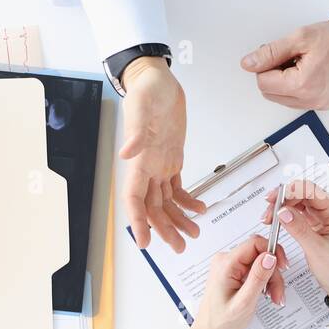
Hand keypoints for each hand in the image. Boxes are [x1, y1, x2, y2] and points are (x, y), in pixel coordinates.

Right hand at [119, 58, 205, 251]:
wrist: (158, 80)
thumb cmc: (147, 91)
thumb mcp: (141, 108)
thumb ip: (136, 133)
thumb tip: (127, 154)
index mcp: (139, 161)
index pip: (134, 199)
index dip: (138, 222)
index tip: (145, 242)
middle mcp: (147, 167)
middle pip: (154, 208)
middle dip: (165, 230)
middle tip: (180, 248)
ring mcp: (159, 165)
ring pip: (167, 202)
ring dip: (179, 220)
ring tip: (194, 235)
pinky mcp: (172, 159)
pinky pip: (178, 187)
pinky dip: (188, 201)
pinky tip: (200, 210)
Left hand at [175, 236, 288, 328]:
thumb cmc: (221, 323)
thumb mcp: (244, 302)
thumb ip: (258, 278)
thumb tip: (270, 256)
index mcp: (226, 264)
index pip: (255, 243)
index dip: (273, 251)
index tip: (283, 267)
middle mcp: (225, 261)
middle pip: (260, 254)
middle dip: (273, 273)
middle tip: (278, 293)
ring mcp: (229, 266)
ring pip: (260, 263)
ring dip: (271, 280)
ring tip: (274, 298)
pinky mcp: (232, 273)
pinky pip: (254, 270)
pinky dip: (264, 282)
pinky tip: (266, 295)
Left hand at [240, 20, 328, 109]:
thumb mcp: (300, 38)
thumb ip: (271, 52)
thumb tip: (249, 63)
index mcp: (302, 85)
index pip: (263, 82)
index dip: (265, 64)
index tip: (278, 51)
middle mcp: (310, 100)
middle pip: (270, 93)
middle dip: (273, 74)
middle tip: (290, 55)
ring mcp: (318, 104)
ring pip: (282, 98)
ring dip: (284, 81)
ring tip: (302, 62)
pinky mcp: (323, 104)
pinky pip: (297, 99)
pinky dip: (296, 86)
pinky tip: (309, 70)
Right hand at [261, 180, 328, 314]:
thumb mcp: (316, 250)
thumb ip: (298, 228)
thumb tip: (282, 211)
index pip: (310, 190)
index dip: (289, 192)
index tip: (273, 200)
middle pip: (303, 192)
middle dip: (283, 199)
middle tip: (268, 213)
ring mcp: (325, 215)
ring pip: (299, 201)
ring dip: (283, 206)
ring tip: (270, 219)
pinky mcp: (318, 223)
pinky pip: (300, 211)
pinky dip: (288, 214)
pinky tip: (278, 221)